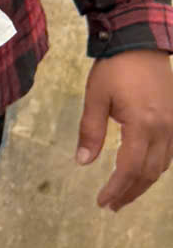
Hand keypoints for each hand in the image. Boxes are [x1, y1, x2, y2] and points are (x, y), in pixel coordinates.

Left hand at [76, 50, 172, 210]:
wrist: (141, 42)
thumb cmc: (115, 68)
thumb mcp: (95, 98)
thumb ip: (91, 131)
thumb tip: (84, 161)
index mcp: (143, 125)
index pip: (130, 168)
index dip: (117, 188)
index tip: (103, 202)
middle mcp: (164, 129)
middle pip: (149, 172)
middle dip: (130, 192)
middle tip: (111, 205)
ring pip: (162, 165)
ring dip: (143, 183)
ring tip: (123, 195)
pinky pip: (170, 152)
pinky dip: (155, 168)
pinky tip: (141, 172)